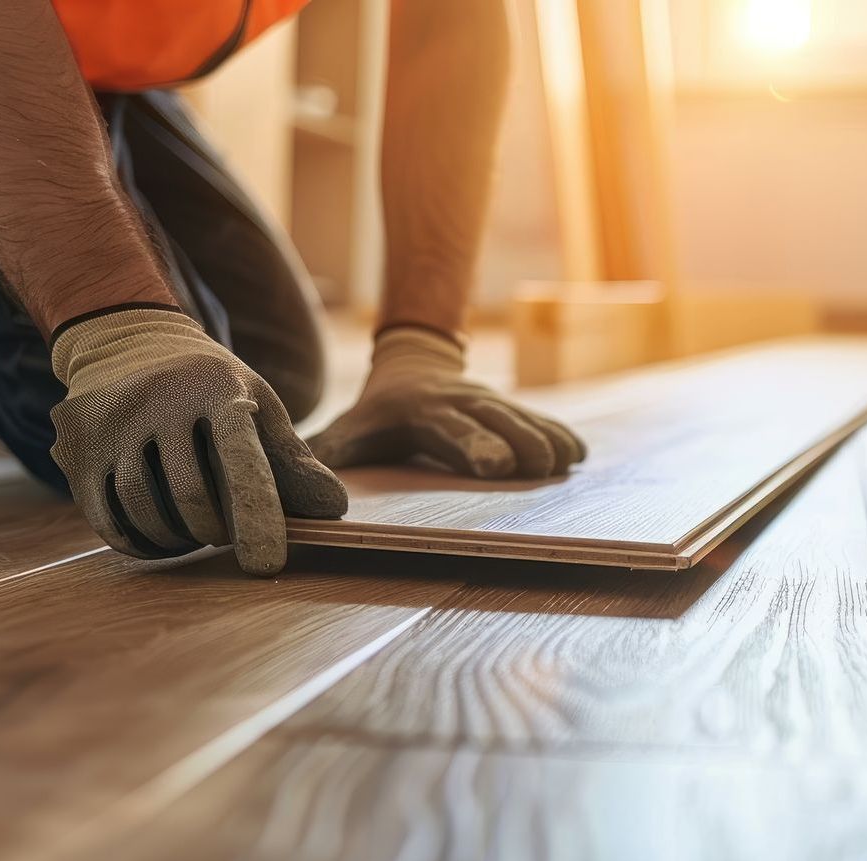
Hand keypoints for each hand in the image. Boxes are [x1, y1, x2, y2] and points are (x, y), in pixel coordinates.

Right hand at [49, 308, 347, 574]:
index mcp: (216, 388)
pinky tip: (159, 539)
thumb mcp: (256, 404)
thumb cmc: (208, 386)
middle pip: (190, 495)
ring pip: (145, 510)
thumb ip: (292, 458)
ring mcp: (113, 423)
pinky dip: (139, 542)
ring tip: (195, 533)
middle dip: (216, 530)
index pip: (241, 458)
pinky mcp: (79, 449)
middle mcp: (159, 400)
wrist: (125, 340)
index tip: (267, 565)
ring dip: (177, 540)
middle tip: (226, 535)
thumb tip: (333, 510)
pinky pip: (108, 517)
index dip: (258, 514)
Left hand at [308, 326, 585, 478]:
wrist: (413, 366)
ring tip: (567, 463)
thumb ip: (326, 456)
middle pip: (498, 423)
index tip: (494, 467)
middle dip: (521, 444)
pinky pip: (540, 419)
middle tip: (541, 469)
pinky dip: (560, 435)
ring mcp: (490, 402)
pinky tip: (579, 454)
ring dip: (547, 440)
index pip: (453, 430)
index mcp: (424, 412)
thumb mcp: (348, 429)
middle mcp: (463, 403)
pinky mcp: (511, 407)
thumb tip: (287, 490)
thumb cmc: (376, 413)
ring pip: (525, 419)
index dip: (475, 446)